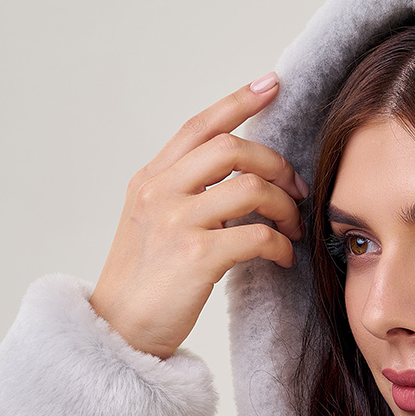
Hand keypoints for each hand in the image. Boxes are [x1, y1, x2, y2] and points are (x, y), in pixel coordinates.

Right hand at [90, 74, 305, 358]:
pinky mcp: (196, 257)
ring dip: (284, 205)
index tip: (272, 84)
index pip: (199, 127)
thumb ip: (183, 195)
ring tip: (292, 228)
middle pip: (232, 148)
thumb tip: (236, 182)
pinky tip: (283, 257)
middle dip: (275, 163)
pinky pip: (256, 235)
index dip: (238, 101)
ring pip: (250, 188)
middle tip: (297, 187)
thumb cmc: (143, 285)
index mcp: (150, 180)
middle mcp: (160, 192)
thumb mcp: (151, 224)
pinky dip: (280, 244)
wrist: (118, 331)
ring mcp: (177, 222)